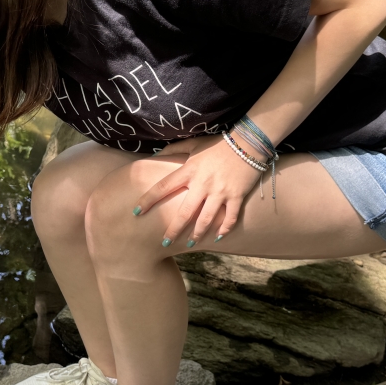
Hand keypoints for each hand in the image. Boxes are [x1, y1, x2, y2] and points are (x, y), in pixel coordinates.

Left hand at [134, 134, 262, 246]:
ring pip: (206, 219)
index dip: (148, 200)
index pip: (163, 187)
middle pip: (184, 212)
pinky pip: (230, 217)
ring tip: (189, 243)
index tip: (137, 211)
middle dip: (173, 230)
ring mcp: (220, 192)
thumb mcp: (194, 144)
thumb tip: (154, 155)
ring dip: (197, 234)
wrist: (249, 142)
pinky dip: (224, 229)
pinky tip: (218, 236)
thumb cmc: (219, 143)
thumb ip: (173, 149)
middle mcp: (203, 184)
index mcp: (189, 171)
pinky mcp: (236, 196)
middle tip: (165, 243)